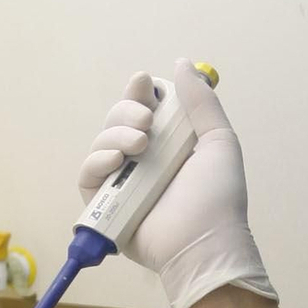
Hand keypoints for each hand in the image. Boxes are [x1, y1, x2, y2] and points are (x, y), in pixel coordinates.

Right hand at [77, 58, 276, 307]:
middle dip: (127, 111)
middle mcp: (145, 159)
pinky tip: (117, 161)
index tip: (144, 83)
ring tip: (140, 147)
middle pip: (118, 119)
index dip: (140, 92)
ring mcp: (123, 181)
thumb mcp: (219, 141)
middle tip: (148, 123)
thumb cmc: (217, 196)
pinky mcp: (104, 204)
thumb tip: (181, 63)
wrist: (203, 243)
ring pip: (102, 141)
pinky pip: (88, 173)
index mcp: (171, 142)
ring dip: (116, 134)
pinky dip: (97, 160)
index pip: (145, 107)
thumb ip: (201, 102)